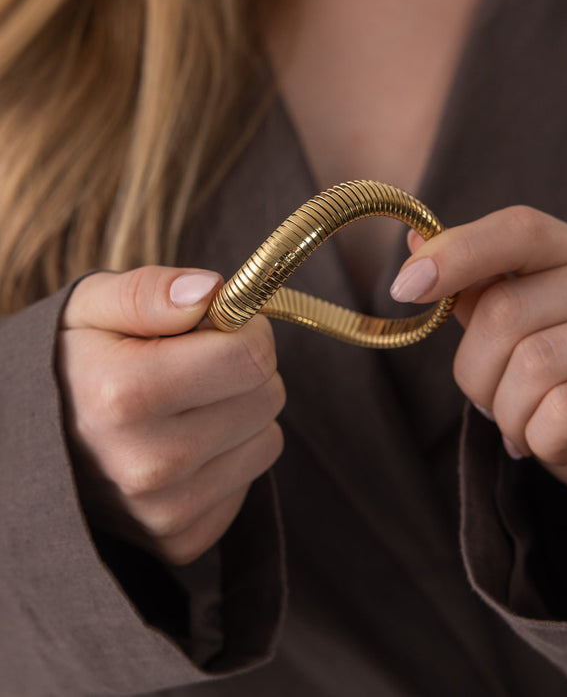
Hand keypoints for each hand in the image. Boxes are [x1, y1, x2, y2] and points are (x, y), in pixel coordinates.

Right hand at [57, 266, 284, 563]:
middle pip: (267, 397)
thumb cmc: (75, 363)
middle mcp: (147, 463)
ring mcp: (164, 510)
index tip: (218, 324)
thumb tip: (209, 291)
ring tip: (187, 406)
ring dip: (241, 414)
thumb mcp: (93, 307)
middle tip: (200, 365)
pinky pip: (252, 480)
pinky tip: (184, 445)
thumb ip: (149, 291)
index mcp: (124, 395)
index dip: (246, 328)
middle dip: (245, 369)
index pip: (250, 356)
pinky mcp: (181, 540)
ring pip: (268, 439)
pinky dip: (230, 458)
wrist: (32, 447)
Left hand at [391, 206, 566, 537]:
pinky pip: (563, 410)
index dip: (457, 251)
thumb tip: (417, 244)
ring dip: (510, 415)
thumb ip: (482, 296)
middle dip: (476, 374)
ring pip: (532, 363)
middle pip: (508, 308)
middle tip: (493, 410)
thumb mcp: (530, 347)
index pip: (521, 230)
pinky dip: (543, 441)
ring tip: (532, 433)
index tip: (406, 288)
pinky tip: (564, 447)